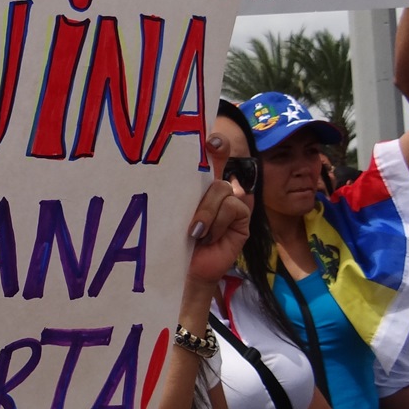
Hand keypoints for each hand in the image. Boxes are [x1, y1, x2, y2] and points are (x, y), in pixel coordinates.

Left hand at [184, 133, 249, 288]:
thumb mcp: (172, 211)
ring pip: (222, 188)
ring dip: (206, 210)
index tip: (208, 137)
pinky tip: (208, 236)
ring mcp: (230, 203)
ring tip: (194, 231)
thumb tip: (166, 165)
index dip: (213, 143)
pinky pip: (233, 207)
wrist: (184, 271)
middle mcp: (215, 190)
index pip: (207, 157)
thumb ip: (177, 190)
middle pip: (217, 166)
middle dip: (216, 155)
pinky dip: (217, 221)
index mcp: (196, 185)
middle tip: (211, 150)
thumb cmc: (174, 241)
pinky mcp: (241, 219)